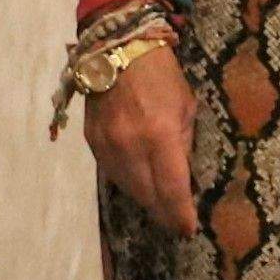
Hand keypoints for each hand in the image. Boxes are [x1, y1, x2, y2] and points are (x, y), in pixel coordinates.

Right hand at [83, 47, 197, 224]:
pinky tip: (140, 184)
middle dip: (163, 213)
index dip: (179, 214)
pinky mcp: (91, 141)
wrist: (116, 50)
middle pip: (146, 195)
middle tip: (177, 224)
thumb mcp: (186, 108)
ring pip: (127, 187)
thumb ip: (183, 144)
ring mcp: (106, 145)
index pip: (170, 189)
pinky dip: (128, 182)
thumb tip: (182, 176)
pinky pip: (111, 172)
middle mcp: (129, 146)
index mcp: (159, 136)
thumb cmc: (162, 76)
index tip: (188, 229)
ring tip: (161, 208)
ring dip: (145, 200)